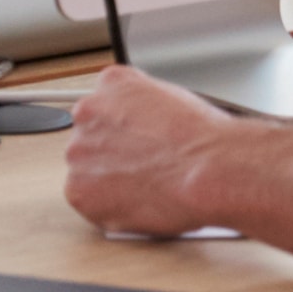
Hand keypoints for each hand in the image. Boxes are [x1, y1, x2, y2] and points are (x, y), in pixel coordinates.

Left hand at [63, 62, 292, 282]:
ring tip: (146, 189)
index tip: (138, 143)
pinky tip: (139, 204)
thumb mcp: (176, 98)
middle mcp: (89, 112)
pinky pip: (89, 202)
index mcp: (112, 83)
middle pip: (93, 136)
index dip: (125, 129)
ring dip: (109, 180)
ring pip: (89, 169)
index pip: (106, 105)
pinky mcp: (81, 191)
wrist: (211, 169)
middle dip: (113, 153)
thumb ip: (148, 108)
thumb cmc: (207, 138)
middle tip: (145, 169)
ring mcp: (81, 152)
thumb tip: (149, 126)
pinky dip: (110, 208)